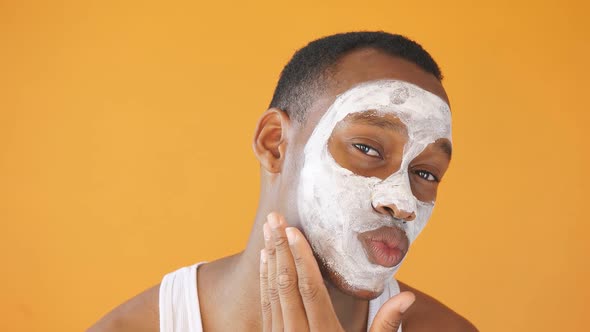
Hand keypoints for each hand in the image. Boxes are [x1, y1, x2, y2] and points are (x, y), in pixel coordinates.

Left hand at [259, 212, 414, 331]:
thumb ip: (386, 327)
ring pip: (272, 293)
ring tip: (267, 230)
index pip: (309, 289)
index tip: (292, 231)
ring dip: (269, 260)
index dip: (300, 258)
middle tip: (273, 218)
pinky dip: (264, 280)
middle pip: (286, 285)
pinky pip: (266, 305)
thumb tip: (408, 297)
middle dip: (279, 249)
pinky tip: (265, 261)